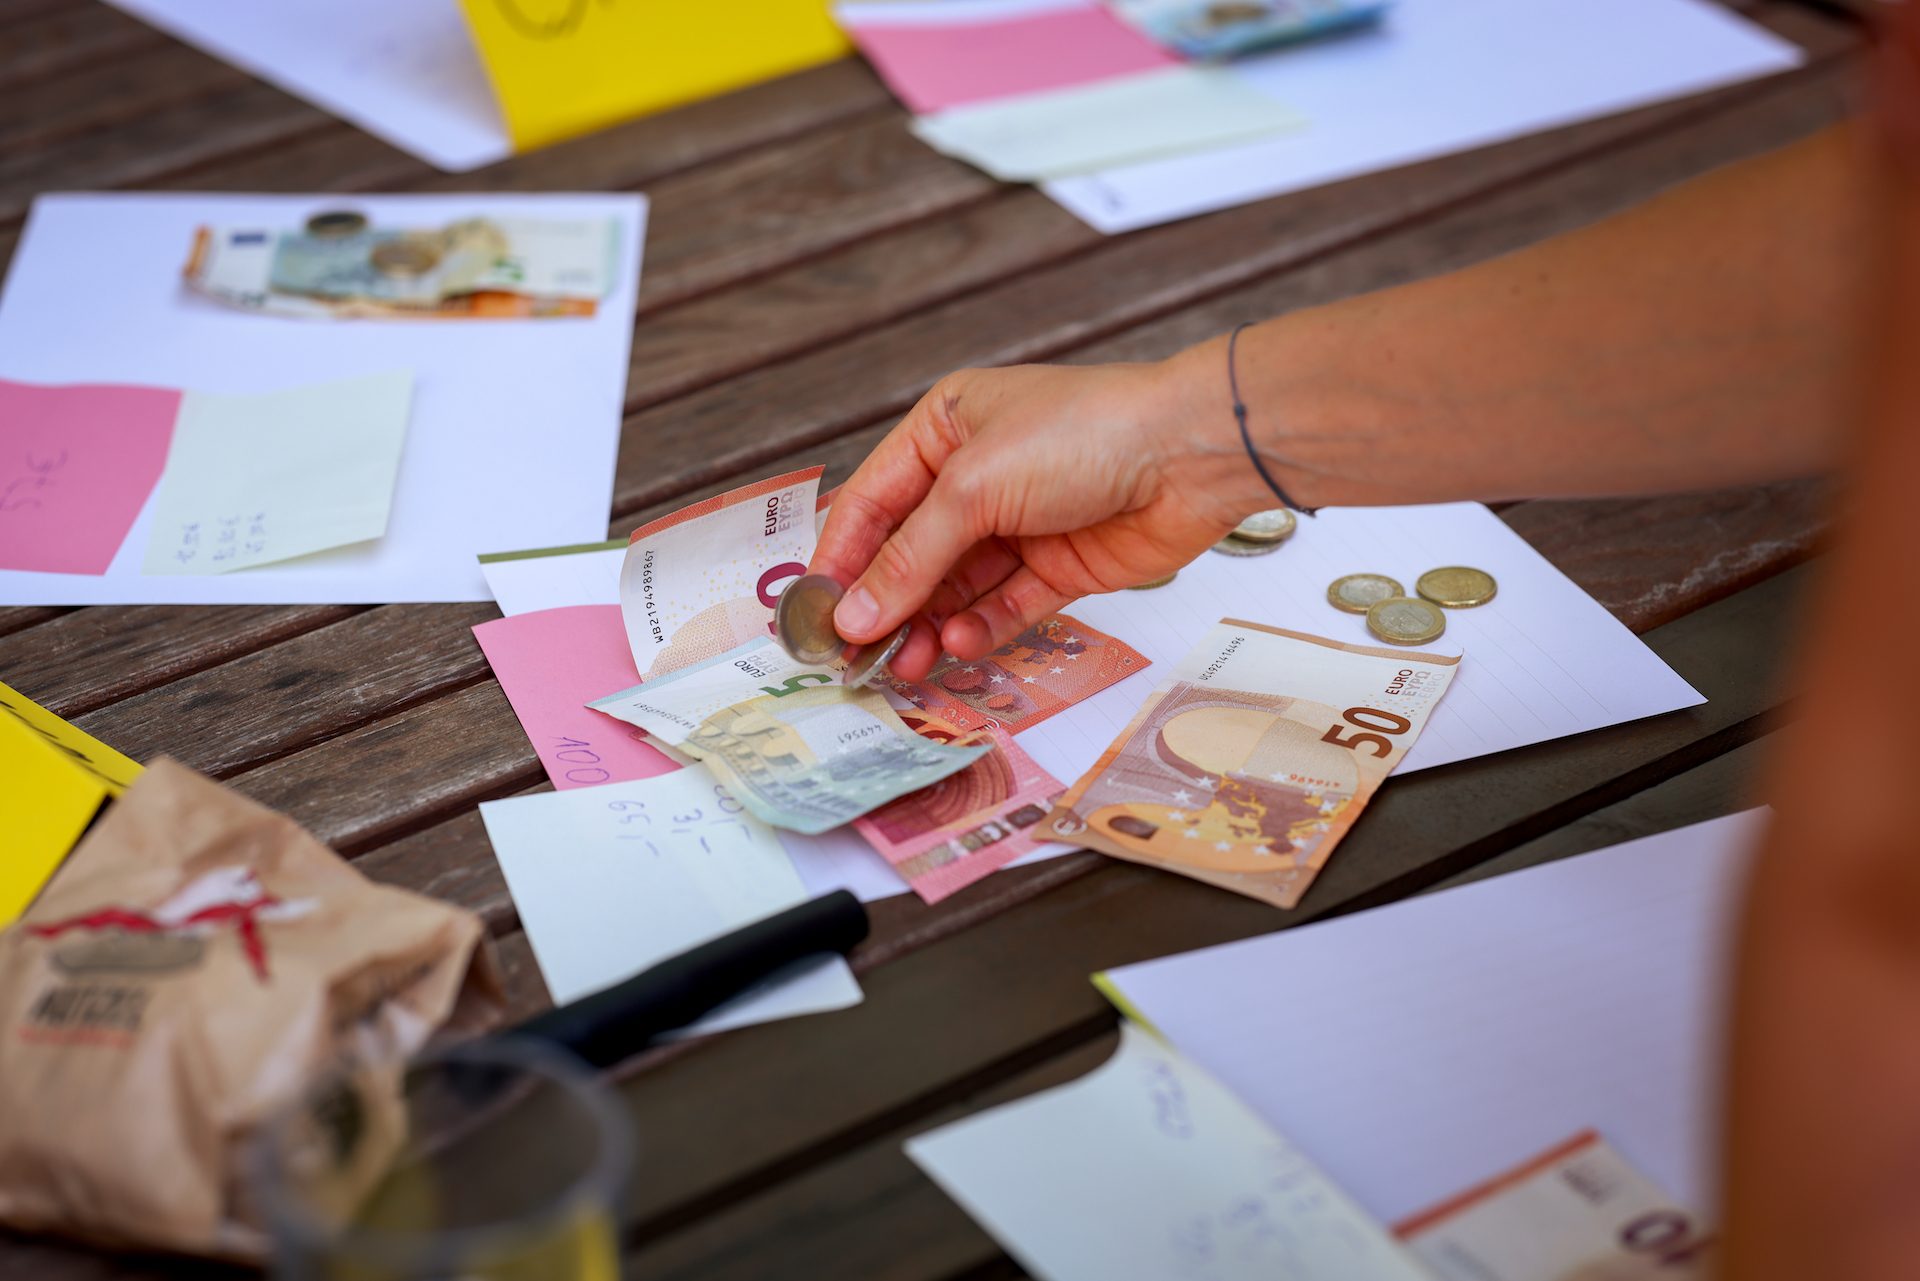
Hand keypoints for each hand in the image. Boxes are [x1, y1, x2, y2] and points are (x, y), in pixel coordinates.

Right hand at [809, 349, 1265, 682]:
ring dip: (926, 625)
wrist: (1191, 454)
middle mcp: (976, 475)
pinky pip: (1003, 605)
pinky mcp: (1058, 566)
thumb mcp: (975, 487)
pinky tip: (957, 643)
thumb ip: (912, 556)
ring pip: (954, 587)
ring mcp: (1019, 523)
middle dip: (884, 603)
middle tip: (855, 657)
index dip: (840, 558)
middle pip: (910, 550)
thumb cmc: (1082, 434)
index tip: (815, 615)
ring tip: (903, 664)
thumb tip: (856, 615)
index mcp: (945, 429)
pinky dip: (978, 628)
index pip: (871, 500)